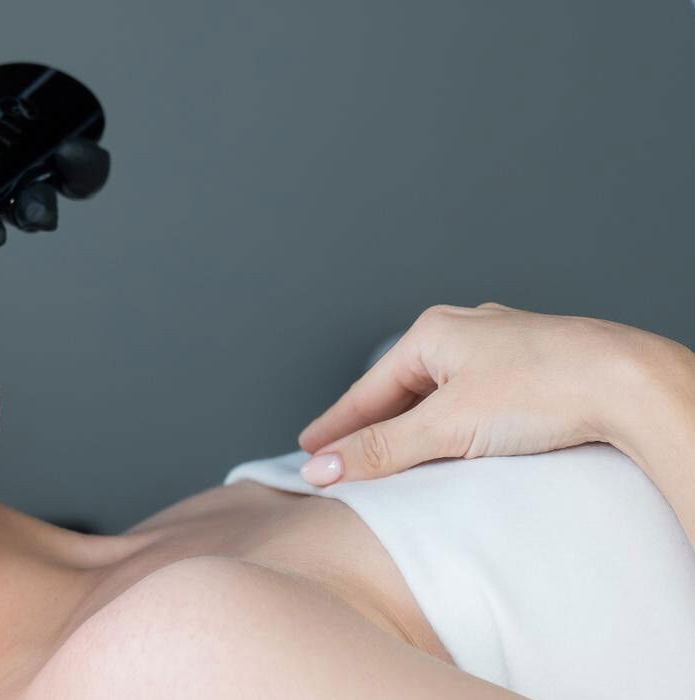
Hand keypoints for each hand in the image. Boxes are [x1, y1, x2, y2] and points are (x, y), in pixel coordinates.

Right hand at [295, 302, 694, 485]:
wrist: (632, 384)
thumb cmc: (545, 390)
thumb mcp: (446, 428)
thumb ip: (378, 450)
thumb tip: (320, 469)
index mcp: (434, 331)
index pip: (367, 390)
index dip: (335, 425)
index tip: (308, 451)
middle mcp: (466, 330)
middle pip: (401, 390)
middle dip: (373, 426)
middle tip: (344, 460)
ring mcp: (504, 347)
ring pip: (441, 394)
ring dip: (416, 427)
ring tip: (396, 459)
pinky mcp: (536, 367)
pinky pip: (475, 398)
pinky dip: (454, 424)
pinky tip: (457, 444)